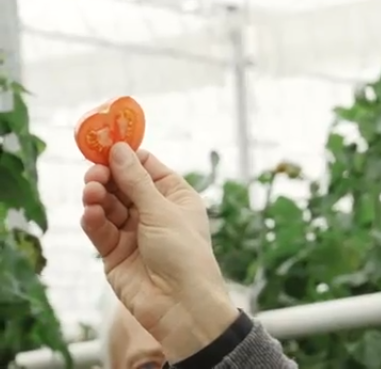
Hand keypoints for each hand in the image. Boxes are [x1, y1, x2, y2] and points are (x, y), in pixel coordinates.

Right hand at [81, 143, 238, 362]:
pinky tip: (90, 213)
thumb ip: (136, 181)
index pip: (147, 166)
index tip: (105, 145)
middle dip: (107, 176)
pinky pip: (100, 230)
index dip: (126, 156)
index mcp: (175, 196)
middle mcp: (154, 211)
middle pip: (122, 184)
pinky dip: (93, 220)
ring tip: (92, 193)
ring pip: (108, 205)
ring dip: (97, 196)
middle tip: (94, 173)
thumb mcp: (162, 211)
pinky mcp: (116, 253)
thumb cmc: (184, 254)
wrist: (182, 306)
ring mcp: (134, 232)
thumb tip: (118, 149)